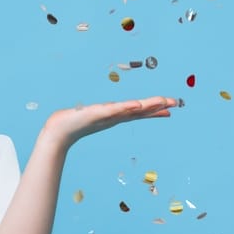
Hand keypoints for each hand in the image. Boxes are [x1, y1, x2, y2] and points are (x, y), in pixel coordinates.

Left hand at [41, 96, 176, 148]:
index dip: (154, 109)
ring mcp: (106, 116)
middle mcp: (113, 116)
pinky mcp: (97, 114)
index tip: (170, 108)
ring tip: (162, 102)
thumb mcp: (92, 116)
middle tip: (176, 103)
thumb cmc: (73, 123)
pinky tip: (135, 105)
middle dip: (157, 106)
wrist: (58, 132)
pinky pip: (113, 110)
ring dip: (147, 106)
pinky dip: (125, 108)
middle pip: (139, 110)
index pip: (138, 111)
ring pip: (131, 110)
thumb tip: (106, 113)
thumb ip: (101, 115)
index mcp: (114, 116)